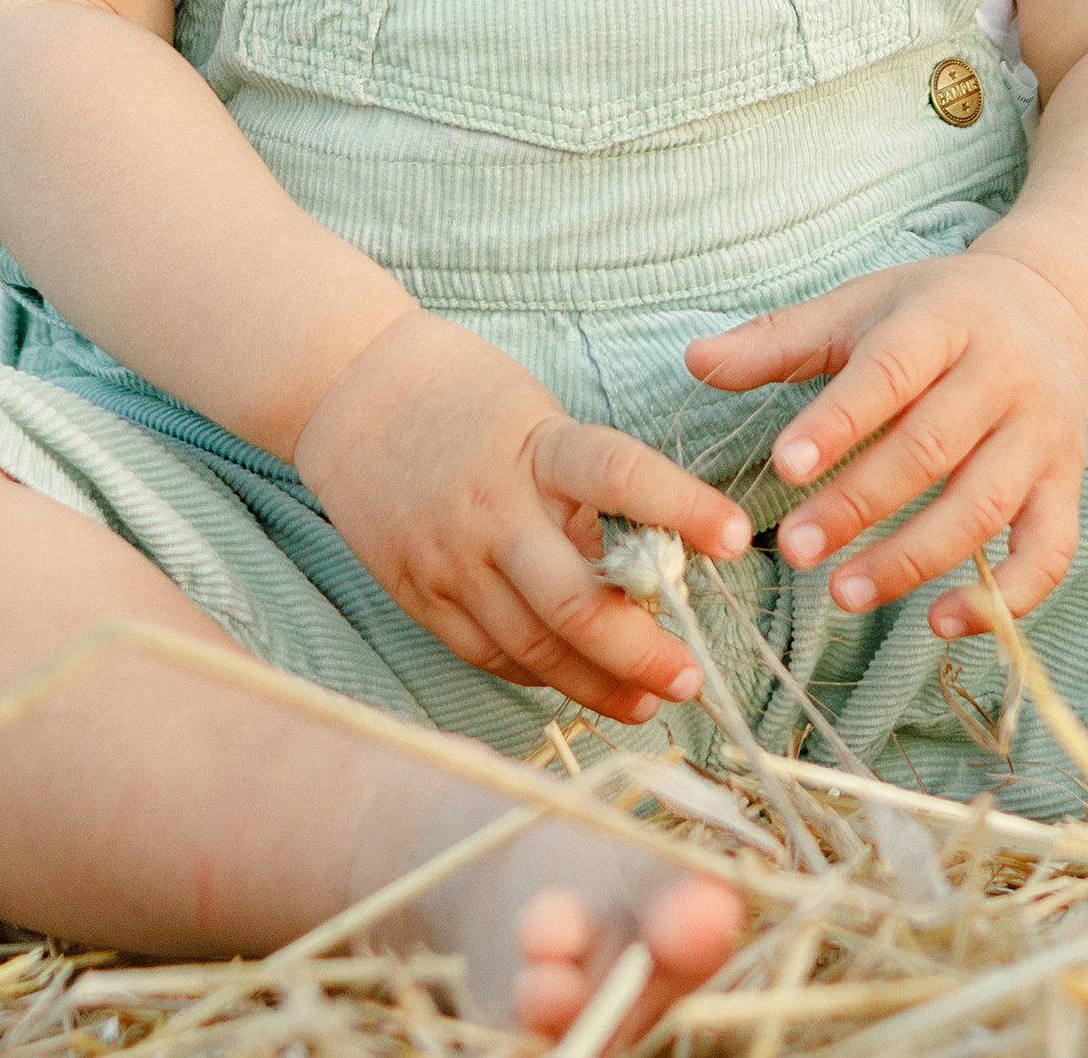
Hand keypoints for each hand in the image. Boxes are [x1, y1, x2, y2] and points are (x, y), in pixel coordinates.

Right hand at [294, 312, 750, 721]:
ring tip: (647, 700)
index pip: (620, 476)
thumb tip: (646, 566)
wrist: (349, 388)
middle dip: (639, 650)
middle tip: (690, 677)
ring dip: (598, 684)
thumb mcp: (538, 415)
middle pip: (575, 600)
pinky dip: (539, 674)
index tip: (737, 537)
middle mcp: (492, 509)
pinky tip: (576, 682)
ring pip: (533, 647)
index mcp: (535, 447)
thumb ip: (584, 489)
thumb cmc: (464, 393)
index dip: (683, 506)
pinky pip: (489, 655)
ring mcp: (450, 561)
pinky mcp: (419, 595)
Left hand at [684, 250, 1087, 637]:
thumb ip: (778, 340)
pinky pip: (1049, 552)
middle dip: (859, 504)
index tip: (782, 467)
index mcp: (943, 321)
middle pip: (932, 448)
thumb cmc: (934, 314)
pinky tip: (941, 625)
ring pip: (983, 506)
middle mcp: (1001, 376)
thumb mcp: (861, 306)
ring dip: (913, 557)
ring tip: (844, 594)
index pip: (890, 372)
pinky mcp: (1066, 484)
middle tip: (792, 550)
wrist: (1053, 307)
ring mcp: (1041, 434)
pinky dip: (1002, 598)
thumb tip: (693, 360)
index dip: (838, 423)